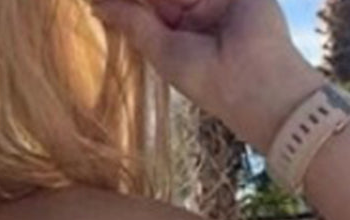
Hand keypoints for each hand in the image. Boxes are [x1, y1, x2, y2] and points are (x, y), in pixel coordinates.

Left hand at [88, 0, 323, 147]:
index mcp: (176, 32)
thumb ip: (133, 22)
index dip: (124, 1)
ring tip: (169, 6)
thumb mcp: (162, 51)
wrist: (254, 80)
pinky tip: (182, 1)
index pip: (145, 6)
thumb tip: (96, 6)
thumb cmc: (205, 78)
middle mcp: (195, 11)